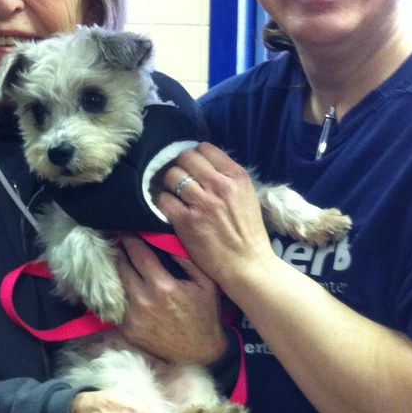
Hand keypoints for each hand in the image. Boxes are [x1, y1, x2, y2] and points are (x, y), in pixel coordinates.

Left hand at [116, 235, 227, 363]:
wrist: (201, 353)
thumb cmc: (205, 315)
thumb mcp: (205, 284)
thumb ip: (186, 260)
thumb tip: (165, 239)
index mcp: (162, 286)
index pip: (138, 254)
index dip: (130, 239)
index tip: (126, 230)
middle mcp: (143, 301)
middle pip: (122, 268)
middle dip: (121, 253)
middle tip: (119, 242)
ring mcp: (133, 318)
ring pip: (118, 287)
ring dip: (119, 273)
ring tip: (120, 261)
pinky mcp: (128, 331)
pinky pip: (120, 306)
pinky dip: (122, 295)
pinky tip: (127, 287)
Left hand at [156, 143, 274, 289]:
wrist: (247, 264)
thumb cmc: (248, 233)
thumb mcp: (247, 196)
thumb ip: (227, 178)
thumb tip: (204, 165)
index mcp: (236, 176)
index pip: (205, 149)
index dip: (195, 156)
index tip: (193, 167)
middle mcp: (219, 185)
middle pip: (185, 158)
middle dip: (180, 167)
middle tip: (180, 179)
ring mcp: (202, 203)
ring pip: (172, 176)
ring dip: (169, 184)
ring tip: (174, 194)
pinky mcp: (186, 221)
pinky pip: (163, 199)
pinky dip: (163, 202)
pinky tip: (170, 209)